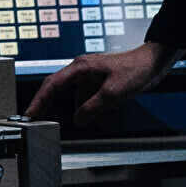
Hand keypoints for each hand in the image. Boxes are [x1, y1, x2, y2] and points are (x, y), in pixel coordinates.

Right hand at [25, 39, 174, 125]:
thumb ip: (92, 108)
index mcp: (80, 67)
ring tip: (111, 118)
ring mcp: (91, 77)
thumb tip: (78, 120)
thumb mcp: (113, 94)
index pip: (52, 84)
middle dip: (77, 112)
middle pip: (68, 95)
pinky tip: (114, 113)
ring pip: (84, 102)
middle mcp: (82, 71)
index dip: (39, 100)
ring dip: (96, 113)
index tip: (30, 113)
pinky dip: (102, 110)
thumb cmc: (136, 69)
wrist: (154, 63)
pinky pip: (94, 101)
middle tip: (59, 122)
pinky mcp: (100, 83)